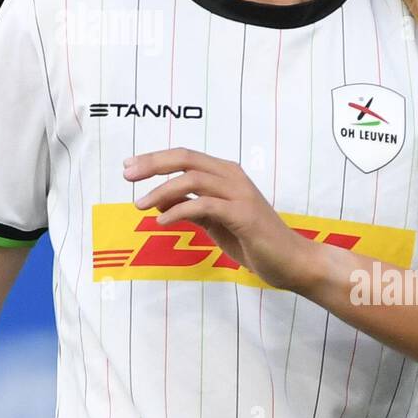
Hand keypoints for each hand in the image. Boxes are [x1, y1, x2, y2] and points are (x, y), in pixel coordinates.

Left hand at [123, 147, 314, 292]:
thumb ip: (190, 207)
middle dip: (152, 164)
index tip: (129, 167)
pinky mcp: (243, 215)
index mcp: (225, 174)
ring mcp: (239, 194)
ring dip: (161, 191)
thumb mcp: (214, 221)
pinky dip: (179, 211)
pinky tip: (162, 221)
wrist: (291, 261)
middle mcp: (232, 177)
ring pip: (192, 179)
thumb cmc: (253, 240)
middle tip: (126, 176)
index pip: (184, 156)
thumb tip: (157, 200)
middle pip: (185, 159)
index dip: (155, 158)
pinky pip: (204, 206)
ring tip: (140, 205)